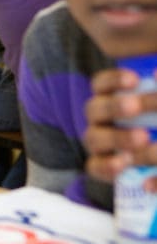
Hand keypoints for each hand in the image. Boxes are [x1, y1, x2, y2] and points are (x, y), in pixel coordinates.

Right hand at [84, 68, 156, 182]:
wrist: (154, 159)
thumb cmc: (156, 120)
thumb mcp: (154, 107)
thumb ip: (155, 94)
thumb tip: (156, 75)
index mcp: (110, 99)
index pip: (101, 85)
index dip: (114, 81)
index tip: (135, 80)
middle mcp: (99, 120)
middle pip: (95, 109)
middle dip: (114, 107)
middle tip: (134, 106)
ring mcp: (98, 144)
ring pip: (93, 138)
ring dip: (117, 137)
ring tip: (142, 137)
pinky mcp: (101, 168)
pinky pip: (95, 167)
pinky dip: (107, 166)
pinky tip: (125, 163)